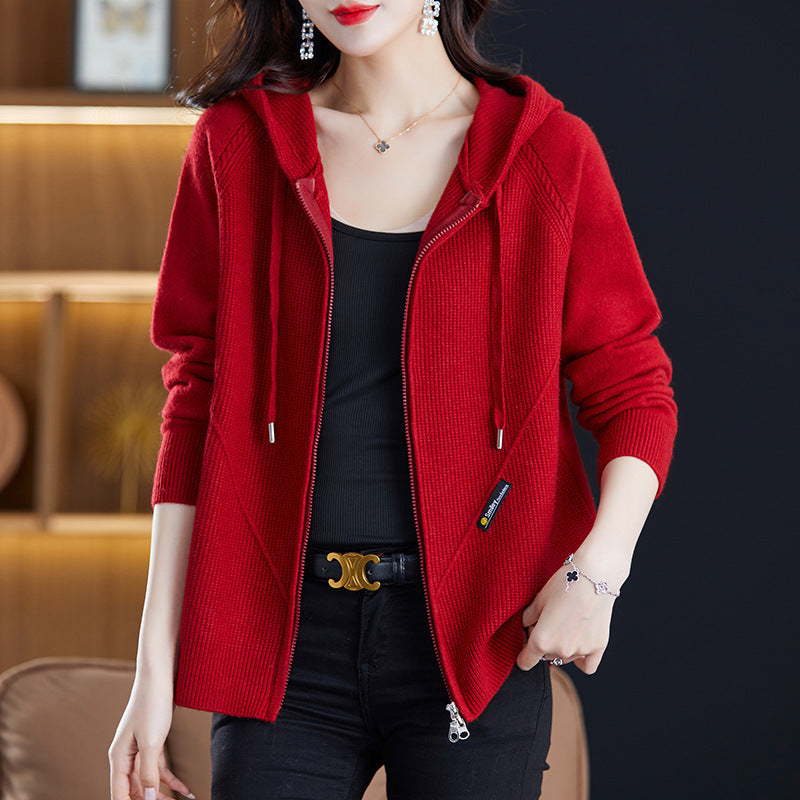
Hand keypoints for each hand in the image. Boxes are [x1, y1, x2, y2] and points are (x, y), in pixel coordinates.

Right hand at [108, 671, 193, 799]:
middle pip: (134, 790)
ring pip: (147, 781)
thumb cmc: (152, 704)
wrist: (161, 674)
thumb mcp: (152, 742)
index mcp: (118, 757)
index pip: (119, 794)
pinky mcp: (154, 741)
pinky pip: (159, 768)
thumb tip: (147, 798)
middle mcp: (126, 755)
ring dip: (163, 794)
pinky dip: (171, 779)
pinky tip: (186, 789)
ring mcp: (140, 748)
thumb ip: (147, 772)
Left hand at [517, 550, 621, 674]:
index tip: (525, 646)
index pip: (525, 662)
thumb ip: (527, 619)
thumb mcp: (538, 599)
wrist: (594, 576)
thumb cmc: (564, 584)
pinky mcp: (598, 647)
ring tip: (564, 623)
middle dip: (543, 643)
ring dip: (561, 647)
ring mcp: (581, 651)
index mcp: (541, 640)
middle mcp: (561, 650)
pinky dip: (581, 660)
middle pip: (545, 656)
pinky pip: (587, 666)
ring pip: (564, 658)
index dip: (523, 654)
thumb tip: (526, 628)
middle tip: (547, 621)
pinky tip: (577, 645)